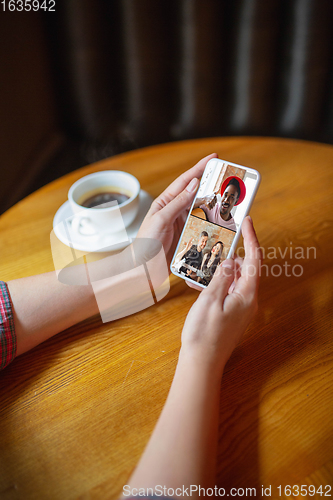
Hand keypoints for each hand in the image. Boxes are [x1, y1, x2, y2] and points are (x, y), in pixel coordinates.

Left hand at [137, 153, 217, 265]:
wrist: (143, 269)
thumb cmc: (145, 244)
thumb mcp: (160, 220)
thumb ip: (177, 203)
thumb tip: (193, 184)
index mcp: (165, 202)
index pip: (185, 181)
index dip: (200, 168)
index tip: (214, 158)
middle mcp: (175, 211)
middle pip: (197, 193)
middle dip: (212, 185)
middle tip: (228, 178)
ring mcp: (182, 224)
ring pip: (202, 210)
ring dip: (215, 204)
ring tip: (229, 198)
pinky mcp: (187, 237)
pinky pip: (203, 226)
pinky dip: (213, 222)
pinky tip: (223, 221)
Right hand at [180, 217, 260, 370]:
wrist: (201, 362)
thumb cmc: (204, 335)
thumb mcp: (210, 300)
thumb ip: (221, 277)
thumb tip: (229, 260)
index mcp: (247, 295)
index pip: (254, 260)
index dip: (252, 239)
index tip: (247, 222)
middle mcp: (248, 300)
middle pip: (245, 268)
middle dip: (231, 255)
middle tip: (216, 245)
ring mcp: (241, 308)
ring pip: (235, 279)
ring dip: (220, 270)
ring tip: (203, 267)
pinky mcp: (232, 313)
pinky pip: (228, 291)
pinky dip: (217, 283)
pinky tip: (200, 284)